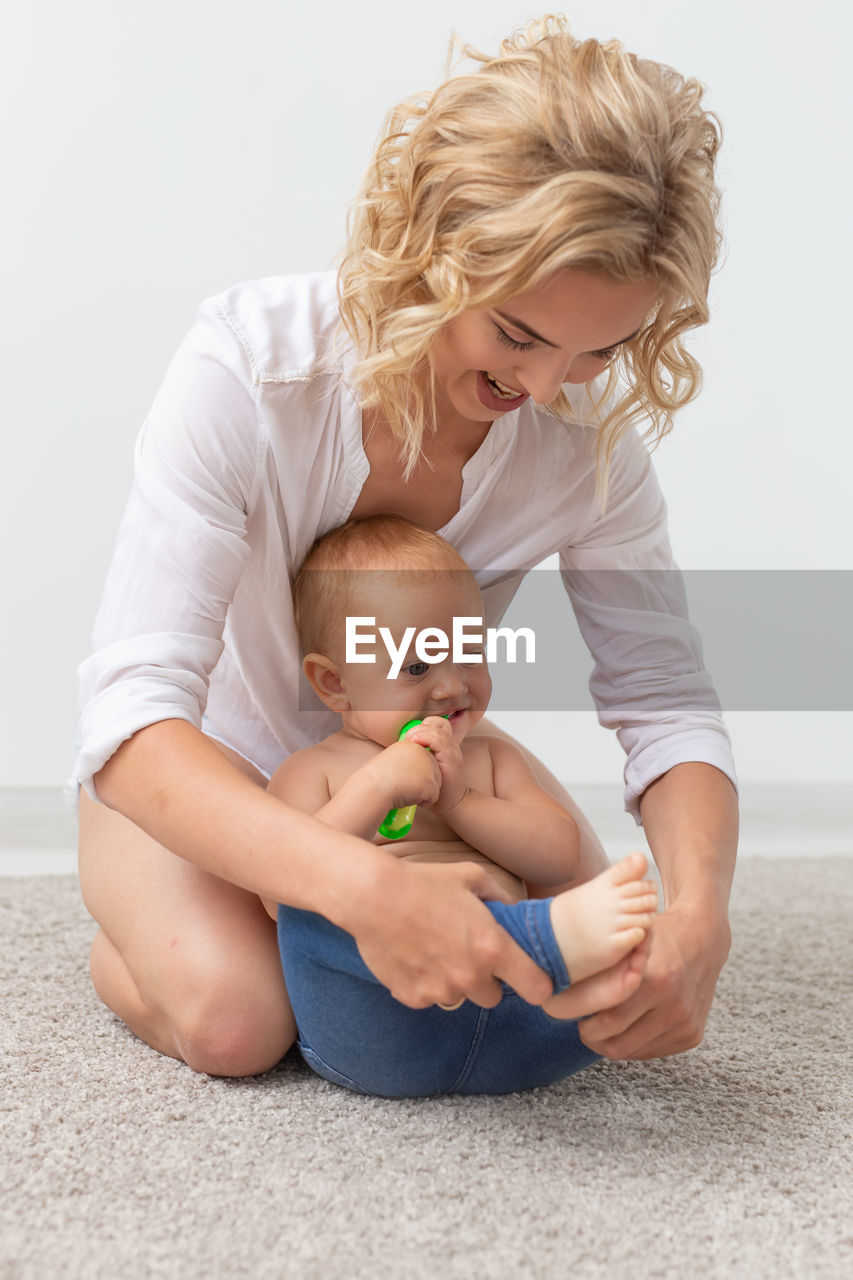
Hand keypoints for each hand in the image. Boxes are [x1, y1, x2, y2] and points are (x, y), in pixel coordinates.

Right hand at [350, 858, 553, 1009]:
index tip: (531, 980)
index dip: (537, 985)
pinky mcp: (413, 998)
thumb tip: (517, 909)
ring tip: (434, 950)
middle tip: (468, 953)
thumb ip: (501, 897)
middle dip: (486, 979)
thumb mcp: (471, 876)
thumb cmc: (423, 882)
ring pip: (459, 997)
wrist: (372, 896)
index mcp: (492, 948)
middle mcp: (470, 976)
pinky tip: (413, 955)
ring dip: (454, 982)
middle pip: (493, 997)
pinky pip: (428, 998)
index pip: (536, 988)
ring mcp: (440, 991)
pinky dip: (424, 983)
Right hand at [364, 739, 441, 810]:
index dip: (414, 774)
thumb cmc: (378, 778)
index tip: (399, 777)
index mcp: (412, 745)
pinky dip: (423, 802)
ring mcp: (429, 768)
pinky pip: (433, 797)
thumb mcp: (392, 759)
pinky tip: (409, 797)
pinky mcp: (430, 783)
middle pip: (433, 772)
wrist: (373, 788)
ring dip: (422, 793)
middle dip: (422, 783)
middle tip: (403, 786)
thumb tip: (416, 769)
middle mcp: (423, 753)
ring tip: (405, 791)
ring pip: (435, 785)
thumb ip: (407, 759)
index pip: (425, 762)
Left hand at [404, 717, 467, 811]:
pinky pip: (441, 742)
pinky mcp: (452, 760)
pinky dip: (427, 738)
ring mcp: (453, 751)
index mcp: (444, 744)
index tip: (408, 737)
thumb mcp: (426, 766)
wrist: (452, 803)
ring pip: (438, 730)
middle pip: (437, 722)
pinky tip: (416, 743)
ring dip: (421, 731)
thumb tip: (397, 747)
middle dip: (419, 726)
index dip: (421, 726)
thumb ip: (418, 754)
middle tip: (408, 738)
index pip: (434, 723)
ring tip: (410, 739)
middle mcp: (450, 744)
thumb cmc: (436, 787)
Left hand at [574, 905, 730, 1059]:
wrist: (702, 939)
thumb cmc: (656, 938)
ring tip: (602, 1025)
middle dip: (592, 1038)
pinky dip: (634, 1043)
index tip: (572, 1016)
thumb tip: (559, 993)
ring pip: (633, 1052)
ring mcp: (685, 1023)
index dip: (583, 1023)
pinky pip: (651, 1052)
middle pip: (617, 1043)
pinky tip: (627, 1026)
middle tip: (583, 1025)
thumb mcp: (627, 943)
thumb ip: (601, 969)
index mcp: (655, 980)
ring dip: (612, 1042)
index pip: (607, 1020)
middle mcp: (673, 1005)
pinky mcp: (693, 1035)